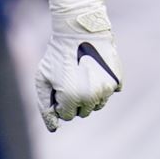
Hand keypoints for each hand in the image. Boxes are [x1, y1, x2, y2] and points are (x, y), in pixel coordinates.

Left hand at [35, 0, 121, 131]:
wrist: (79, 30)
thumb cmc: (57, 54)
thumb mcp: (43, 78)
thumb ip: (45, 105)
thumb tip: (53, 128)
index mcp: (70, 98)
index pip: (66, 116)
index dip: (60, 101)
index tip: (58, 84)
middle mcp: (90, 97)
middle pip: (83, 113)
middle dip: (74, 100)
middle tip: (70, 78)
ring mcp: (106, 90)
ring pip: (97, 105)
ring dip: (88, 95)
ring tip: (81, 74)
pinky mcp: (117, 82)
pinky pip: (108, 93)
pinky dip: (101, 85)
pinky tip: (93, 68)